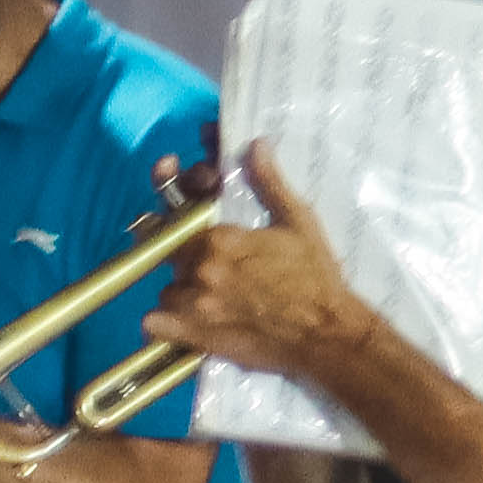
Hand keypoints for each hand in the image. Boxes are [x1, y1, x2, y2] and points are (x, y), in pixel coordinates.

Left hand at [143, 146, 377, 387]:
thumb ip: (269, 183)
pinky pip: (156, 326)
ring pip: (167, 291)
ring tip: (210, 294)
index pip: (176, 220)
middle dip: (188, 255)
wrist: (326, 334)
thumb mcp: (297, 222)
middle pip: (172, 256)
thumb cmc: (315, 276)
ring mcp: (196, 307)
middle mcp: (200, 271)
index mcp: (219, 239)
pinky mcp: (197, 338)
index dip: (180, 217)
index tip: (184, 216)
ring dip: (182, 290)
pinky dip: (162, 323)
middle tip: (216, 263)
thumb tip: (256, 144)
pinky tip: (179, 321)